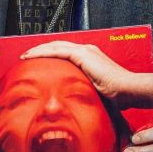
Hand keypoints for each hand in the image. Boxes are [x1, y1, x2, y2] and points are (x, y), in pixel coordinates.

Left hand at [21, 41, 152, 105]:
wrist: (127, 90)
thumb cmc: (116, 96)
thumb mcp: (96, 93)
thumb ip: (85, 93)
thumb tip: (75, 105)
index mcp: (90, 57)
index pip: (65, 52)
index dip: (50, 55)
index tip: (38, 62)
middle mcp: (87, 50)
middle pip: (58, 46)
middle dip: (41, 50)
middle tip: (27, 56)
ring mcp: (84, 51)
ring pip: (55, 46)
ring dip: (38, 50)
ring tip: (25, 55)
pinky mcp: (82, 55)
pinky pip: (57, 51)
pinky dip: (42, 53)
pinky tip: (31, 56)